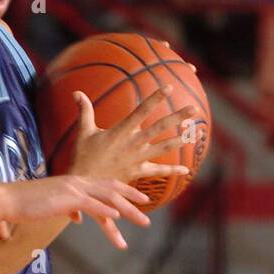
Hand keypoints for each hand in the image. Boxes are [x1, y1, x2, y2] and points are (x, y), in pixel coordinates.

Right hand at [12, 173, 150, 249]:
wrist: (9, 199)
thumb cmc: (26, 204)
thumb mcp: (51, 205)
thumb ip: (67, 209)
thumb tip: (76, 217)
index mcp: (75, 183)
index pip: (106, 184)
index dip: (125, 191)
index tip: (140, 198)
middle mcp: (78, 182)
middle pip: (112, 189)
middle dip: (133, 199)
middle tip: (148, 211)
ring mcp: (73, 189)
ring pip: (107, 197)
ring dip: (127, 210)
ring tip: (142, 221)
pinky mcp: (66, 198)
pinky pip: (91, 204)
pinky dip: (106, 210)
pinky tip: (117, 217)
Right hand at [70, 83, 198, 186]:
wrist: (84, 186)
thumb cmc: (83, 158)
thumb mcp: (84, 132)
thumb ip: (85, 110)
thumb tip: (76, 92)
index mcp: (120, 131)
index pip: (141, 111)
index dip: (155, 99)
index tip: (168, 87)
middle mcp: (132, 144)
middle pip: (159, 127)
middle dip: (178, 117)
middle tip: (194, 108)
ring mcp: (137, 158)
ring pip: (164, 147)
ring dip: (182, 139)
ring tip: (197, 132)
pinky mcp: (137, 172)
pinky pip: (158, 171)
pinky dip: (172, 170)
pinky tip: (186, 169)